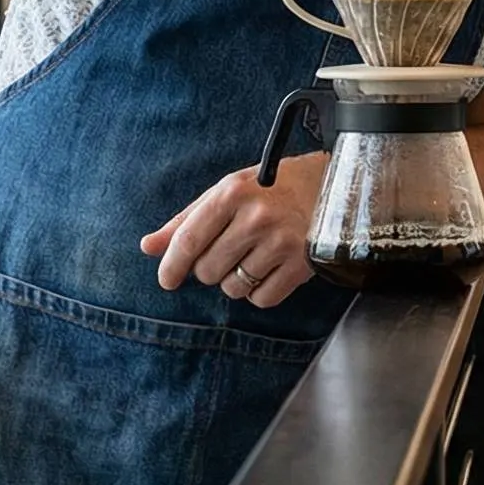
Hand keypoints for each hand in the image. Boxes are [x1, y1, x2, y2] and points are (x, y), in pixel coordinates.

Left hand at [142, 155, 322, 308]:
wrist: (335, 184)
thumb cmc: (273, 188)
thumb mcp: (228, 191)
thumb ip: (186, 220)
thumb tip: (148, 247)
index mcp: (232, 193)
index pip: (189, 240)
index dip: (171, 266)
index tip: (166, 280)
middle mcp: (256, 217)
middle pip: (208, 270)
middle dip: (211, 268)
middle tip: (230, 250)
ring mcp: (281, 242)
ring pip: (233, 288)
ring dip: (236, 280)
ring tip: (253, 256)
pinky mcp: (302, 265)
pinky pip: (262, 299)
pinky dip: (260, 291)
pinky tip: (271, 269)